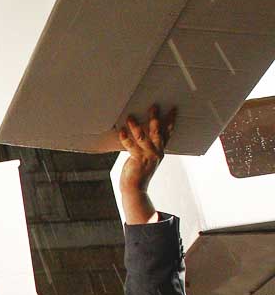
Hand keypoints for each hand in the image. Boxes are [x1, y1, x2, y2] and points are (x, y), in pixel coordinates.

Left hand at [118, 104, 175, 224]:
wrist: (135, 189)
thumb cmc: (137, 173)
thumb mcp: (144, 158)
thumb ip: (144, 148)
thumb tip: (139, 135)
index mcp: (160, 151)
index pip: (168, 134)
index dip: (171, 121)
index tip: (173, 109)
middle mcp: (156, 152)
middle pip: (158, 132)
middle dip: (156, 118)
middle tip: (154, 106)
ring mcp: (148, 156)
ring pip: (143, 137)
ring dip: (136, 126)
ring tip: (130, 117)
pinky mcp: (138, 160)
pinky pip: (131, 146)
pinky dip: (125, 138)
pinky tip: (121, 131)